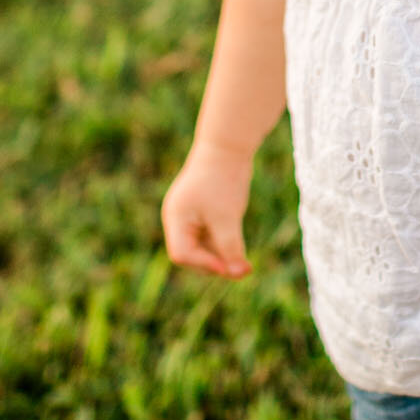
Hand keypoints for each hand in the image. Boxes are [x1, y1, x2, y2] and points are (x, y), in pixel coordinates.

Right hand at [161, 142, 253, 277]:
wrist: (229, 145)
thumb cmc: (224, 180)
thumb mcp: (228, 217)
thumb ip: (231, 247)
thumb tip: (238, 274)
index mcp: (176, 218)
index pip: (182, 254)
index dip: (204, 265)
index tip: (229, 267)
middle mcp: (178, 219)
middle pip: (192, 255)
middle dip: (215, 263)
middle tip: (242, 267)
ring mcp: (190, 215)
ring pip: (203, 247)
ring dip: (221, 255)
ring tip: (243, 259)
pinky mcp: (202, 211)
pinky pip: (210, 236)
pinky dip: (224, 243)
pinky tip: (239, 245)